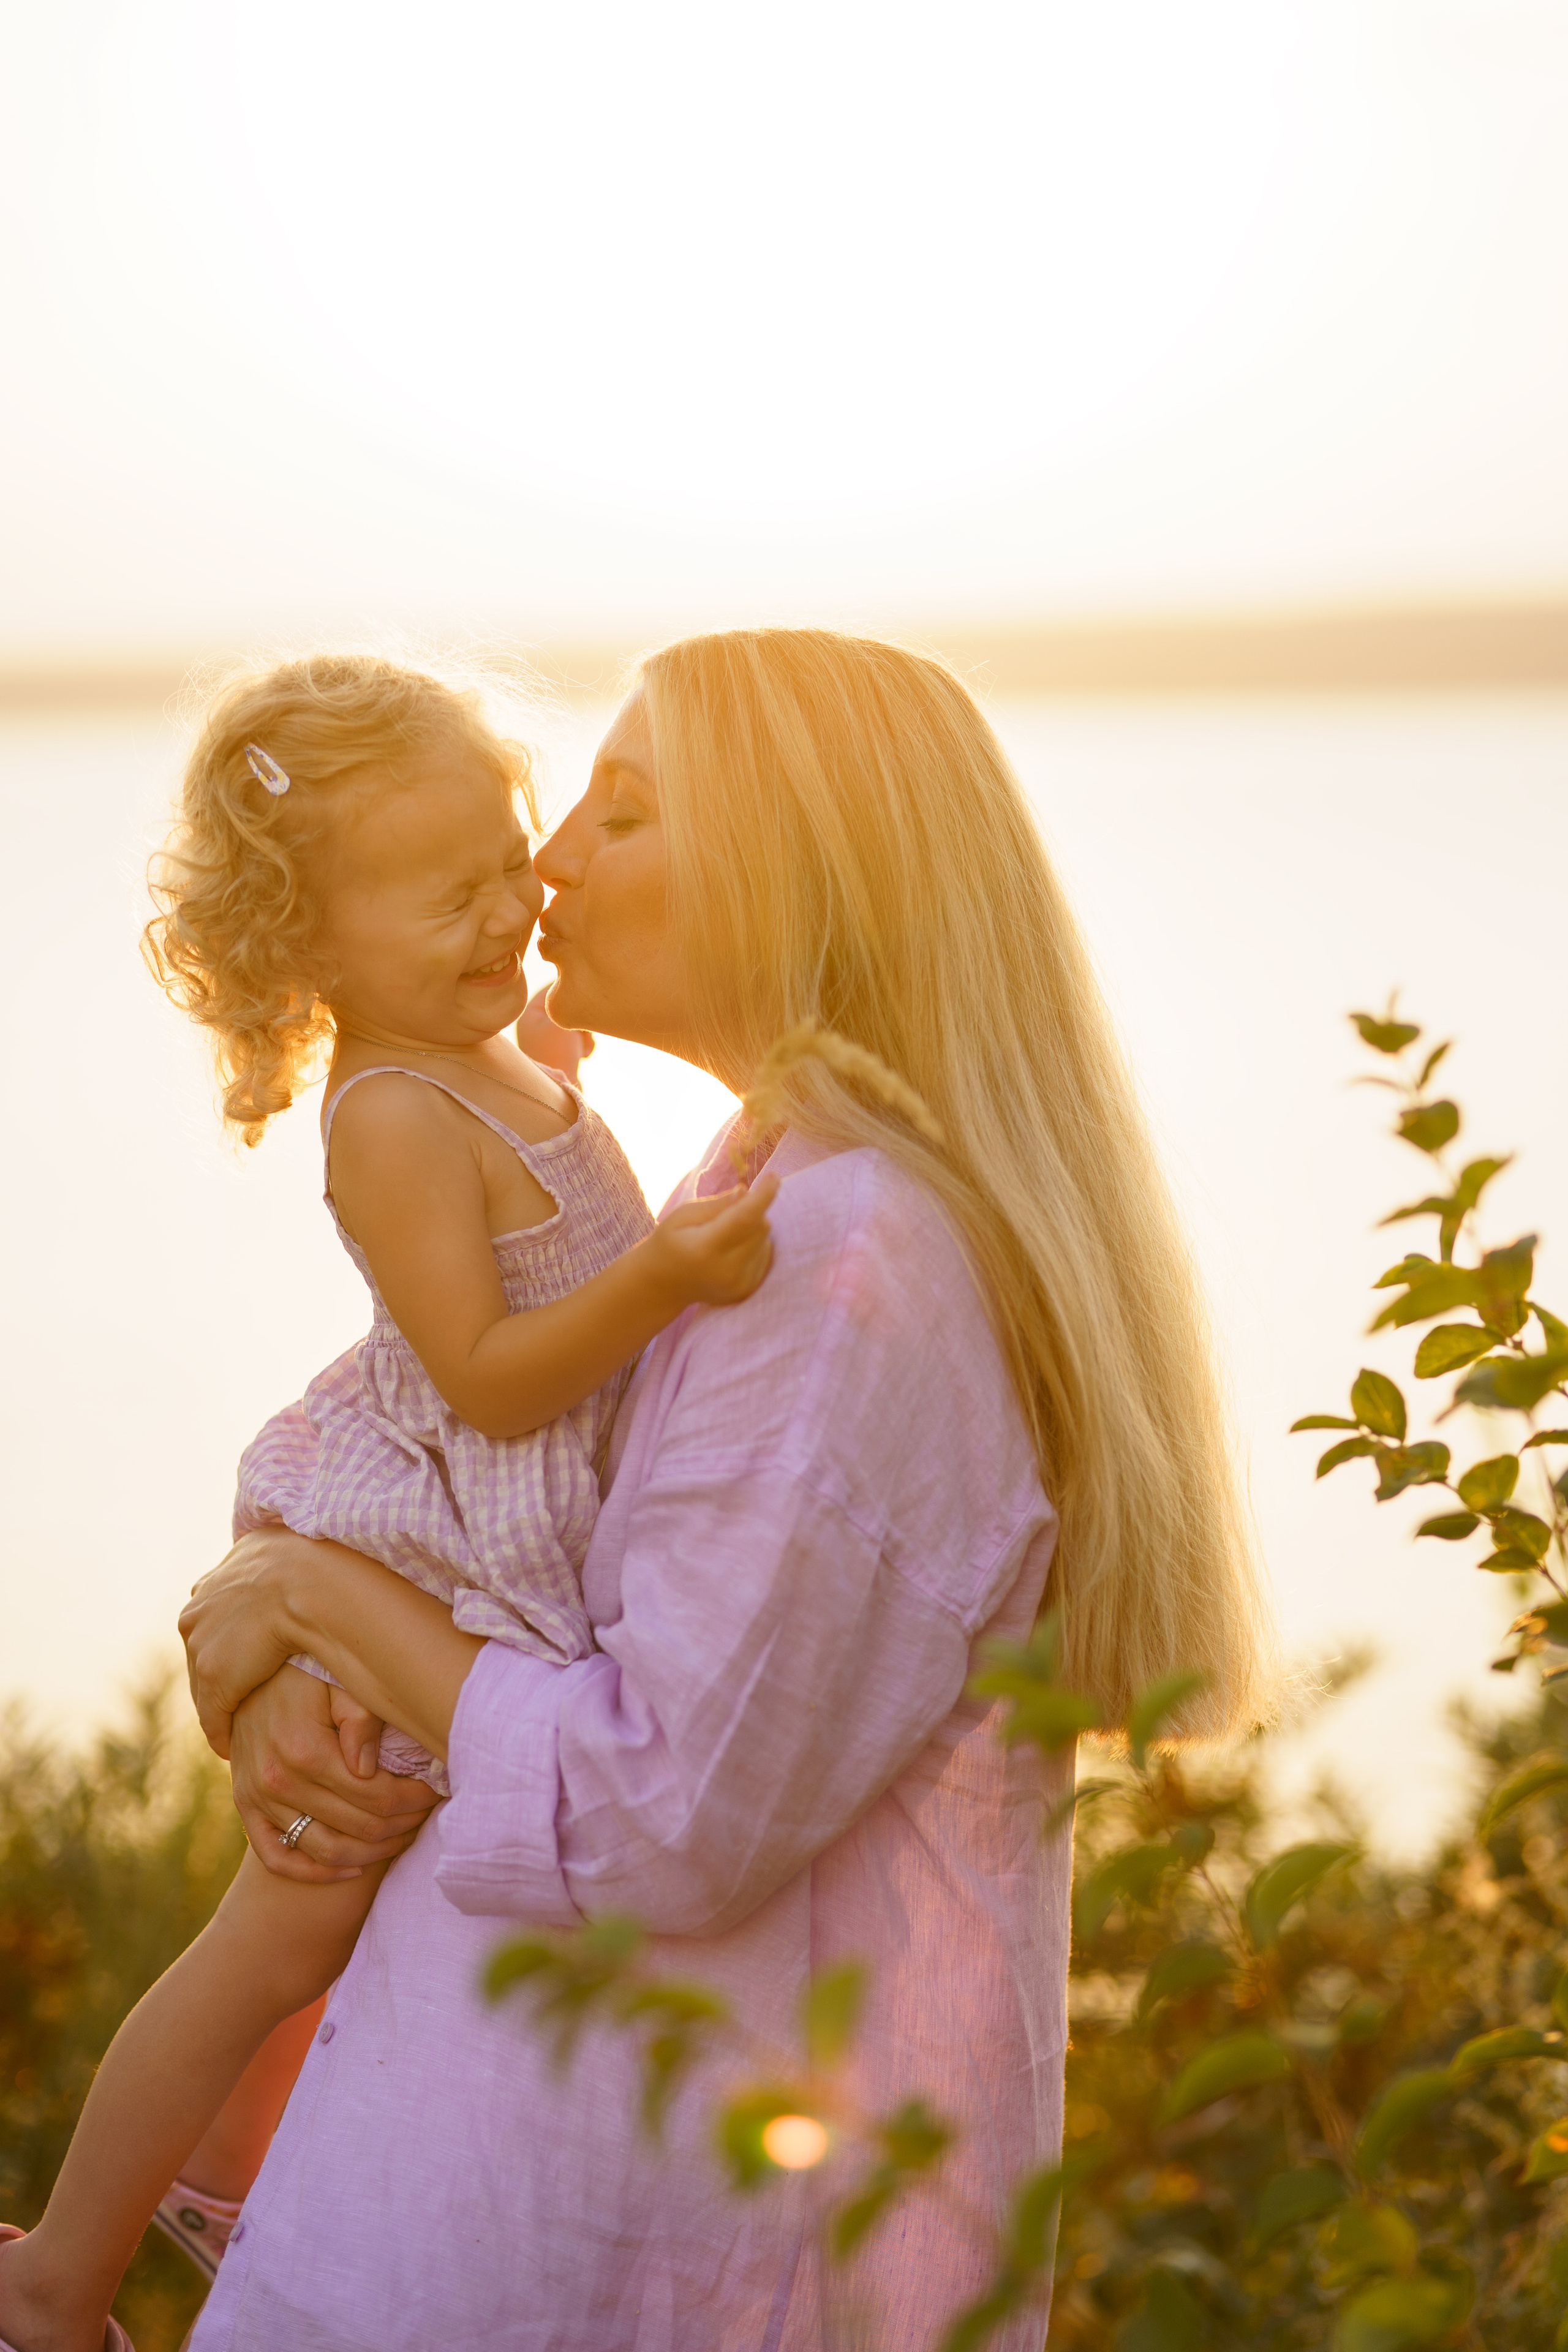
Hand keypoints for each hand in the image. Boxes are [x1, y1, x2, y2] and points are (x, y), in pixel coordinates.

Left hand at [180, 1527, 313, 1758]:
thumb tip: (297, 1582)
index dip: (237, 1633)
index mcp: (229, 1567)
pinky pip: (212, 1714)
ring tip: (237, 1725)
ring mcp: (202, 1637)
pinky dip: (222, 1732)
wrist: (313, 1584)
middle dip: (223, 1666)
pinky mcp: (213, 1675)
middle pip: (207, 1644)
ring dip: (220, 1701)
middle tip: (243, 1691)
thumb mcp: (305, 1562)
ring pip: (205, 1680)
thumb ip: (289, 1574)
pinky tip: (232, 1747)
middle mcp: (205, 1598)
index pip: (222, 1609)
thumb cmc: (327, 1573)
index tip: (249, 1651)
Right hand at [229, 1663, 438, 1882]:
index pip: (377, 1795)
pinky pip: (278, 1857)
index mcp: (305, 1750)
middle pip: (358, 1827)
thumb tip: (370, 1767)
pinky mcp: (246, 1808)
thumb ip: (359, 1718)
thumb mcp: (336, 1679)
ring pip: (326, 1850)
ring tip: (402, 1837)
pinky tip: (353, 1869)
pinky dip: (316, 1872)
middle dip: (403, 1824)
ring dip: (372, 1853)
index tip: (437, 1789)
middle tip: (428, 1813)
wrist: (244, 1669)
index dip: (415, 1798)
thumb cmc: (303, 1671)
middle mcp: (278, 1782)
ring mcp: (258, 1799)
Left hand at [516, 985, 593, 1083]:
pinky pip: (576, 1039)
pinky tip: (582, 1055)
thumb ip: (567, 1000)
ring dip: (584, 1032)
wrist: (559, 1093)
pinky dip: (583, 1044)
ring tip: (582, 1046)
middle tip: (583, 1029)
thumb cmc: (557, 1054)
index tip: (585, 1003)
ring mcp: (547, 1041)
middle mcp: (534, 1025)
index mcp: (528, 1014)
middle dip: (580, 1018)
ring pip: (574, 1023)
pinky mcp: (558, 1053)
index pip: (552, 989)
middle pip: (566, 1006)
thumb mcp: (561, 1020)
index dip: (572, 994)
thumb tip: (575, 990)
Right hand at [649, 1173, 778, 1305]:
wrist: (662, 1285)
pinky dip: (754, 1245)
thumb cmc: (669, 1243)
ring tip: (724, 1236)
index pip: (744, 1219)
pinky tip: (730, 1251)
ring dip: (752, 1229)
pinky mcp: (747, 1290)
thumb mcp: (682, 1216)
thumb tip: (746, 1192)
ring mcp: (740, 1284)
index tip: (773, 1177)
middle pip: (760, 1227)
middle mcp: (727, 1271)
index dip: (763, 1196)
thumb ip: (716, 1205)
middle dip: (751, 1211)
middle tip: (725, 1213)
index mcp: (706, 1249)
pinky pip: (766, 1255)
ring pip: (765, 1240)